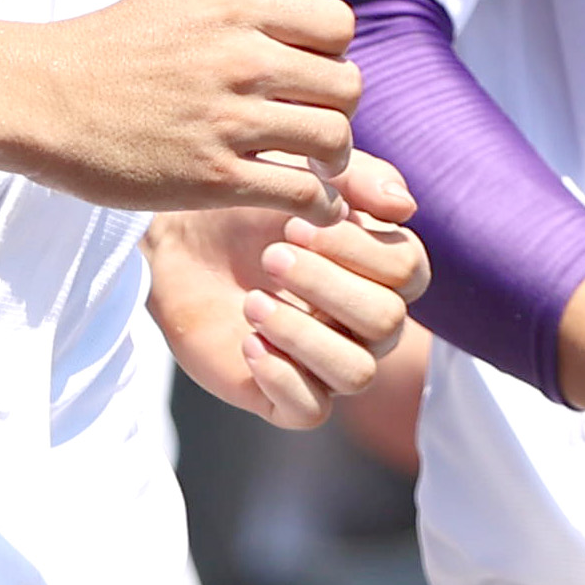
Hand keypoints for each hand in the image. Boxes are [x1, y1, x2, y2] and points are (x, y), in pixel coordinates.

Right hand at [0, 0, 356, 212]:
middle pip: (346, 85)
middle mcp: (240, 58)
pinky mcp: (213, 178)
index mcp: (234, 8)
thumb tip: (293, 31)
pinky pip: (302, 194)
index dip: (334, 54)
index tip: (309, 76)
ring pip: (334, 139)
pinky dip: (319, 206)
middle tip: (313, 128)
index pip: (337, 24)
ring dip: (333, 160)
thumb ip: (239, 14)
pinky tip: (308, 209)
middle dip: (338, 110)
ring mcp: (229, 120)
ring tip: (314, 169)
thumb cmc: (103, 50)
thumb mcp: (176, 3)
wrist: (38, 97)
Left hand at [150, 153, 426, 429]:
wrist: (177, 240)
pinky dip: (282, 377)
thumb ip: (357, 178)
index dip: (358, 249)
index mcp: (380, 271)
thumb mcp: (300, 174)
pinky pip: (311, 411)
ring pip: (357, 374)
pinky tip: (247, 341)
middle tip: (270, 256)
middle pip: (386, 322)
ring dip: (304, 335)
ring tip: (253, 302)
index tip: (296, 224)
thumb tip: (405, 208)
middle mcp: (364, 321)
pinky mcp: (283, 394)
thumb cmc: (247, 204)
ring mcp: (326, 362)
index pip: (408, 272)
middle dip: (325, 285)